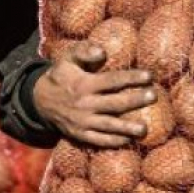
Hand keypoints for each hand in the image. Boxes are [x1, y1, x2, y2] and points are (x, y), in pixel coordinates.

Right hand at [33, 41, 155, 146]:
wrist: (39, 101)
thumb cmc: (61, 75)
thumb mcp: (67, 58)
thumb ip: (84, 51)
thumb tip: (103, 52)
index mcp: (84, 84)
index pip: (112, 80)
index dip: (131, 78)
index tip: (149, 75)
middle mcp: (84, 105)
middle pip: (115, 103)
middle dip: (135, 100)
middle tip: (153, 96)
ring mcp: (82, 122)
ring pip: (108, 126)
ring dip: (127, 128)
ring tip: (144, 129)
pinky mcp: (80, 135)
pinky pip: (99, 140)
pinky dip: (113, 142)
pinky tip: (128, 141)